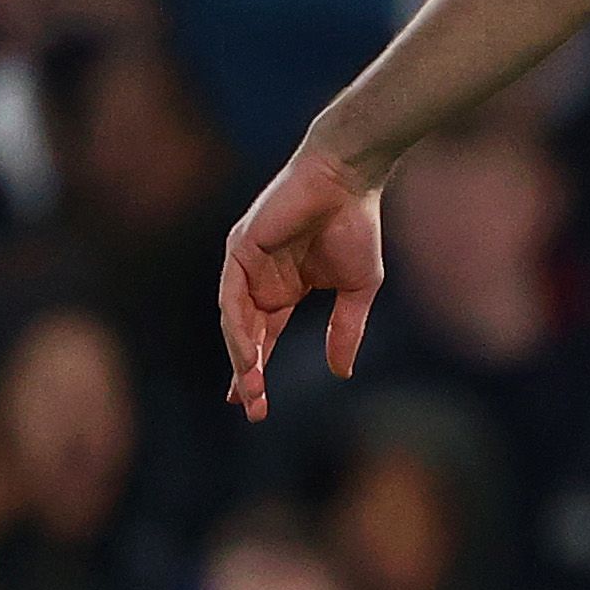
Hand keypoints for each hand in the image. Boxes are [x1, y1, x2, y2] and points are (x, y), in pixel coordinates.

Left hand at [220, 145, 387, 421]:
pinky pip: (232, 297)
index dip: (259, 370)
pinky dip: (238, 328)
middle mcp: (259, 280)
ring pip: (235, 321)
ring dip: (241, 357)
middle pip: (246, 336)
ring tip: (250, 390)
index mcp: (285, 288)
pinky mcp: (240, 250)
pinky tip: (248, 354)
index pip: (265, 336)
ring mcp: (246, 265)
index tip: (258, 405)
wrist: (349, 180)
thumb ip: (346, 330)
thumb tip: (341, 373)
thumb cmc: (357, 226)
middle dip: (246, 374)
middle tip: (251, 409)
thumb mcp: (357, 290)